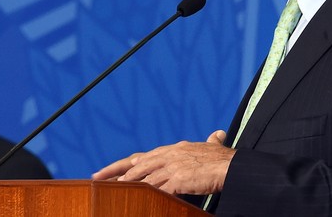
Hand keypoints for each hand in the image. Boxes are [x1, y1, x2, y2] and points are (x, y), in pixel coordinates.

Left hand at [92, 130, 233, 194]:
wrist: (233, 166)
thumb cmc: (224, 159)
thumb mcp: (213, 147)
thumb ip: (211, 142)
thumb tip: (216, 134)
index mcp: (174, 149)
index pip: (142, 156)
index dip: (124, 163)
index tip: (108, 169)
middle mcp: (170, 155)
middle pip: (136, 164)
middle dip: (115, 171)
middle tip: (97, 177)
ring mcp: (173, 167)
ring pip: (143, 176)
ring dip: (126, 183)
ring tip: (110, 189)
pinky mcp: (179, 179)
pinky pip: (157, 188)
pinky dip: (145, 193)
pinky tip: (135, 198)